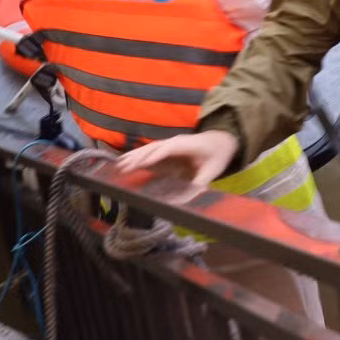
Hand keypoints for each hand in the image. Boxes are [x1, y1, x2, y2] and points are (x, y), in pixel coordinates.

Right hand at [114, 130, 241, 187]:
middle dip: (138, 157)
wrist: (221, 141)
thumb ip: (199, 184)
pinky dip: (137, 157)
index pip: (166, 150)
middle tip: (122, 168)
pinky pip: (149, 152)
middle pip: (153, 148)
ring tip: (118, 165)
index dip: (153, 156)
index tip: (140, 164)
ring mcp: (169, 145)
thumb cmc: (217, 156)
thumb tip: (187, 198)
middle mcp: (175, 142)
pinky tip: (125, 162)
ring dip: (134, 156)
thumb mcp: (213, 172)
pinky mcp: (166, 150)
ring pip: (148, 149)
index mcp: (186, 145)